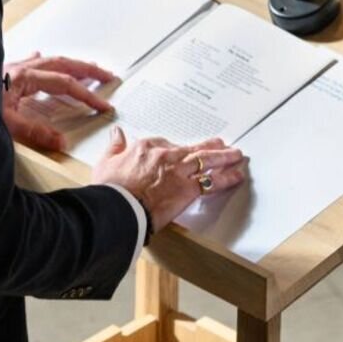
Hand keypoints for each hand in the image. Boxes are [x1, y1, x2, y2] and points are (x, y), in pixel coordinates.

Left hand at [2, 52, 115, 152]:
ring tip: (85, 68)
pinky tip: (41, 58)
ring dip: (70, 64)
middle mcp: (20, 69)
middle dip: (87, 70)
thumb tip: (60, 142)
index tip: (103, 105)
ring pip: (49, 61)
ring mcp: (13, 68)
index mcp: (24, 78)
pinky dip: (43, 62)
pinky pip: (31, 62)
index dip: (87, 95)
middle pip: (62, 64)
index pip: (65, 84)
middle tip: (107, 76)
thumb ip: (35, 133)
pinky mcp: (4, 72)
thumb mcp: (5, 124)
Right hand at [91, 130, 244, 234]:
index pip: (165, 144)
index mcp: (146, 147)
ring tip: (236, 155)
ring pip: (207, 161)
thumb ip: (114, 146)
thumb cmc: (110, 189)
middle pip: (192, 149)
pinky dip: (227, 178)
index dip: (176, 149)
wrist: (118, 207)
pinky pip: (212, 182)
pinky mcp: (187, 189)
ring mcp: (179, 172)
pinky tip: (236, 176)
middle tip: (221, 144)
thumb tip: (116, 133)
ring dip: (224, 157)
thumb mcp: (106, 162)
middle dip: (209, 146)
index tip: (182, 151)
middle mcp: (166, 155)